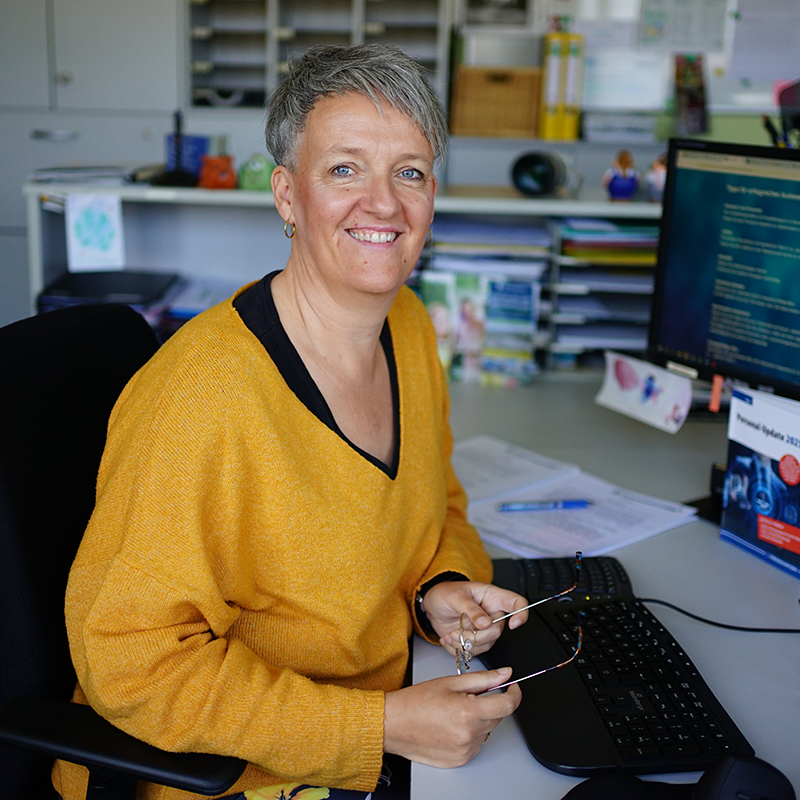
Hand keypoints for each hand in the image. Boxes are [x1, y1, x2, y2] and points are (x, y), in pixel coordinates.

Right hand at [383, 669, 521, 766]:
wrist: (394, 724)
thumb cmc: (416, 702)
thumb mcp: (450, 682)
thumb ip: (482, 679)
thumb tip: (505, 674)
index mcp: (468, 712)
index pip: (507, 705)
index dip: (514, 693)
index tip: (512, 687)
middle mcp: (469, 735)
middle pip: (497, 716)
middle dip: (490, 703)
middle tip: (469, 696)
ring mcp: (465, 750)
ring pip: (486, 730)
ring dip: (479, 719)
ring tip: (455, 712)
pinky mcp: (460, 760)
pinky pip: (476, 743)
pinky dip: (470, 733)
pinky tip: (452, 725)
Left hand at [422, 581, 528, 656]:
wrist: (432, 605)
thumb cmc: (445, 593)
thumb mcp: (456, 597)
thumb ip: (472, 610)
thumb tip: (486, 623)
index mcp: (492, 597)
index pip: (517, 603)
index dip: (521, 614)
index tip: (513, 624)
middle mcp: (491, 614)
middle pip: (497, 631)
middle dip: (477, 635)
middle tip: (459, 630)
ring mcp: (484, 629)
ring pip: (486, 644)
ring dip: (465, 643)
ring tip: (450, 634)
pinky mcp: (475, 640)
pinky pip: (473, 652)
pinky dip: (458, 649)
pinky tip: (448, 638)